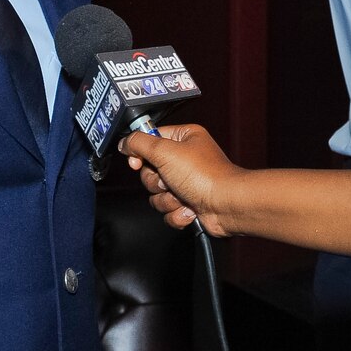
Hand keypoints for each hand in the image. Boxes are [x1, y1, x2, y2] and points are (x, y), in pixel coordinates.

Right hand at [121, 124, 240, 234]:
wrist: (226, 205)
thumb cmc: (204, 175)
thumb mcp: (165, 151)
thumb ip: (139, 143)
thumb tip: (125, 143)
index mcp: (183, 138)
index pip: (150, 141)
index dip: (140, 154)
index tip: (138, 162)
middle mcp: (185, 158)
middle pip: (149, 171)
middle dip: (157, 182)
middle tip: (170, 180)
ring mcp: (187, 182)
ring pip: (156, 194)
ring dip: (167, 199)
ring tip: (183, 196)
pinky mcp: (189, 203)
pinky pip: (168, 210)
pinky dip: (177, 212)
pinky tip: (190, 208)